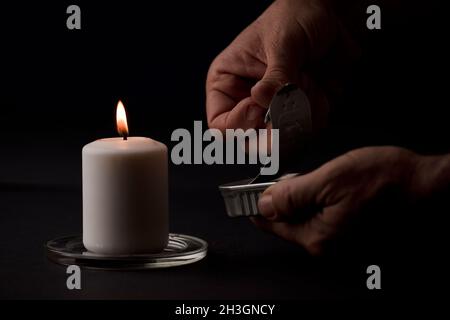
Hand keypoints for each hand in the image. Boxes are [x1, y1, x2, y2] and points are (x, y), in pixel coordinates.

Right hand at [206, 0, 354, 131]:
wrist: (333, 14)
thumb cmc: (295, 16)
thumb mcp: (281, 44)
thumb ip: (275, 77)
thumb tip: (263, 101)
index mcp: (228, 84)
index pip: (221, 125)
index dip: (241, 125)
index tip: (261, 108)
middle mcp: (248, 101)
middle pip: (251, 140)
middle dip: (275, 127)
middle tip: (290, 107)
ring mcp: (276, 110)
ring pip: (282, 140)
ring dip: (300, 116)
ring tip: (308, 84)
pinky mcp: (300, 112)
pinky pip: (307, 132)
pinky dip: (317, 115)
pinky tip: (320, 90)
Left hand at [252, 146, 420, 254]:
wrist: (424, 184)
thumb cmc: (384, 181)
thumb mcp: (327, 180)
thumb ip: (291, 195)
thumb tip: (264, 205)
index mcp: (318, 237)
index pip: (273, 224)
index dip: (257, 207)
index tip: (244, 196)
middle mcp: (328, 245)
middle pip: (288, 222)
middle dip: (282, 199)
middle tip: (285, 178)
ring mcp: (341, 241)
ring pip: (305, 218)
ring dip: (301, 198)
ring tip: (311, 179)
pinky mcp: (352, 232)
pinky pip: (322, 217)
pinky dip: (317, 202)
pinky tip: (326, 187)